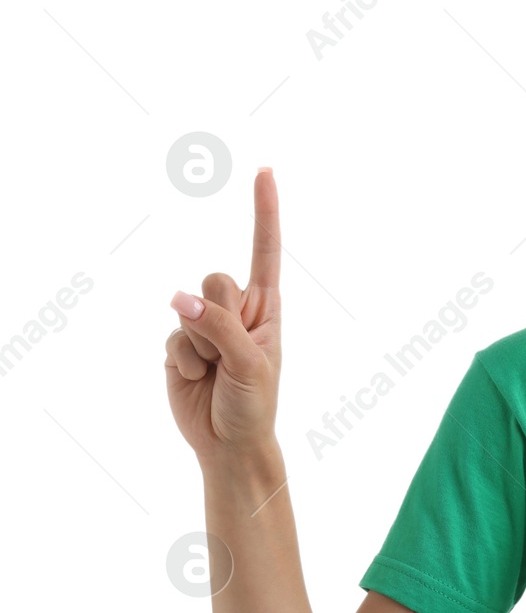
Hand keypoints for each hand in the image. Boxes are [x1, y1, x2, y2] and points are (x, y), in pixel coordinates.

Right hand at [163, 168, 283, 464]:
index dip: (264, 211)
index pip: (265, 250)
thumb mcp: (250, 364)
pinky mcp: (179, 343)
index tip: (265, 170)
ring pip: (188, 308)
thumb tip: (180, 299)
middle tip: (230, 354)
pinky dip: (183, 361)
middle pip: (215, 280)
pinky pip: (171, 336)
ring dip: (201, 344)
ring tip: (216, 371)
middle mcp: (236, 310)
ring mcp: (205, 325)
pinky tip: (197, 378)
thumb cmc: (254, 403)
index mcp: (266, 308)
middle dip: (218, 316)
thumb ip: (219, 327)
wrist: (229, 442)